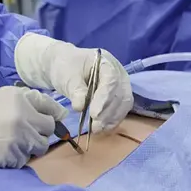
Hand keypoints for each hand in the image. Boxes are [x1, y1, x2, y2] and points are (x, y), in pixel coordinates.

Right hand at [0, 86, 66, 170]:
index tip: (53, 120)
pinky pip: (24, 160)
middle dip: (40, 132)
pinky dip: (16, 158)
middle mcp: (24, 118)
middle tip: (26, 134)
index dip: (53, 115)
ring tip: (9, 143)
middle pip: (48, 130)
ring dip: (29, 147)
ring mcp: (19, 139)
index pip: (51, 107)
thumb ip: (21, 101)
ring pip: (39, 147)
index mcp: (21, 98)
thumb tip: (44, 110)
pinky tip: (0, 152)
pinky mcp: (10, 158)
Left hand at [14, 33, 132, 132]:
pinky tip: (102, 129)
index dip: (104, 98)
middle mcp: (118, 73)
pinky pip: (120, 110)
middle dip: (108, 112)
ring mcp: (121, 85)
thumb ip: (76, 90)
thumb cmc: (67, 68)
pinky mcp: (118, 98)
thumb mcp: (67, 76)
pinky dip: (112, 121)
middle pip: (120, 94)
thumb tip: (80, 107)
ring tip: (97, 129)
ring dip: (111, 118)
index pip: (111, 80)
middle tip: (95, 126)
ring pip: (124, 104)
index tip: (94, 114)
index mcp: (106, 62)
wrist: (67, 68)